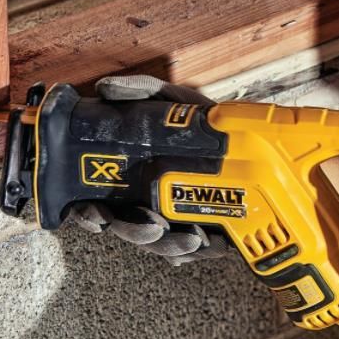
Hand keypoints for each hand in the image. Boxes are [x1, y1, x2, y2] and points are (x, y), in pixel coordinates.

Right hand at [67, 75, 233, 265]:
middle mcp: (146, 202)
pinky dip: (203, 250)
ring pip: (161, 246)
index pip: (95, 204)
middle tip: (156, 228)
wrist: (249, 135)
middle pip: (128, 230)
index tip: (98, 216)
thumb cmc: (200, 122)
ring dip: (172, 247)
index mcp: (129, 177)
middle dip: (138, 234)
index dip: (90, 215)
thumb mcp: (174, 100)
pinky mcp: (203, 229)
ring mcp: (174, 218)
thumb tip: (105, 87)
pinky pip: (197, 251)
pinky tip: (214, 243)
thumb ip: (143, 91)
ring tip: (193, 238)